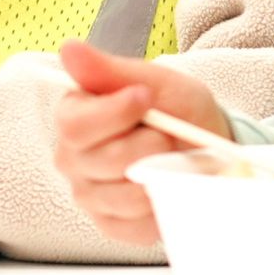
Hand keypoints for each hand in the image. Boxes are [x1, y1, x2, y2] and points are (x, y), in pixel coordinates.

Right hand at [51, 40, 227, 245]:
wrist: (204, 146)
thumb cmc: (176, 108)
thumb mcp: (153, 80)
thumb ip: (110, 70)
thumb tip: (69, 49)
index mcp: (73, 116)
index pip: (75, 125)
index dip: (115, 113)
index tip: (146, 97)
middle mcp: (71, 158)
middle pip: (103, 160)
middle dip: (149, 144)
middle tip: (170, 132)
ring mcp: (89, 195)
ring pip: (124, 195)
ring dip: (160, 174)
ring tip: (171, 157)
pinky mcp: (110, 225)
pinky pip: (136, 224)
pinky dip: (162, 204)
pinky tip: (167, 184)